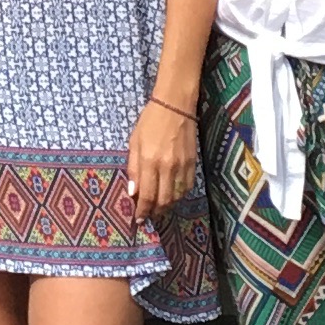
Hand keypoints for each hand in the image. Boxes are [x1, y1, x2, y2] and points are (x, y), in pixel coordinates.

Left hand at [126, 93, 198, 219]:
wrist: (175, 105)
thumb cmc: (150, 121)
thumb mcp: (134, 142)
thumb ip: (133, 168)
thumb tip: (132, 192)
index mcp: (150, 161)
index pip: (147, 195)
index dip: (142, 211)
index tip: (138, 219)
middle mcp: (167, 167)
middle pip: (163, 201)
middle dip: (154, 213)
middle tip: (148, 216)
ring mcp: (182, 166)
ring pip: (176, 197)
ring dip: (166, 206)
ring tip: (158, 208)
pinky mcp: (193, 164)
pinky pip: (186, 188)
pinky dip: (178, 196)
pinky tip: (171, 195)